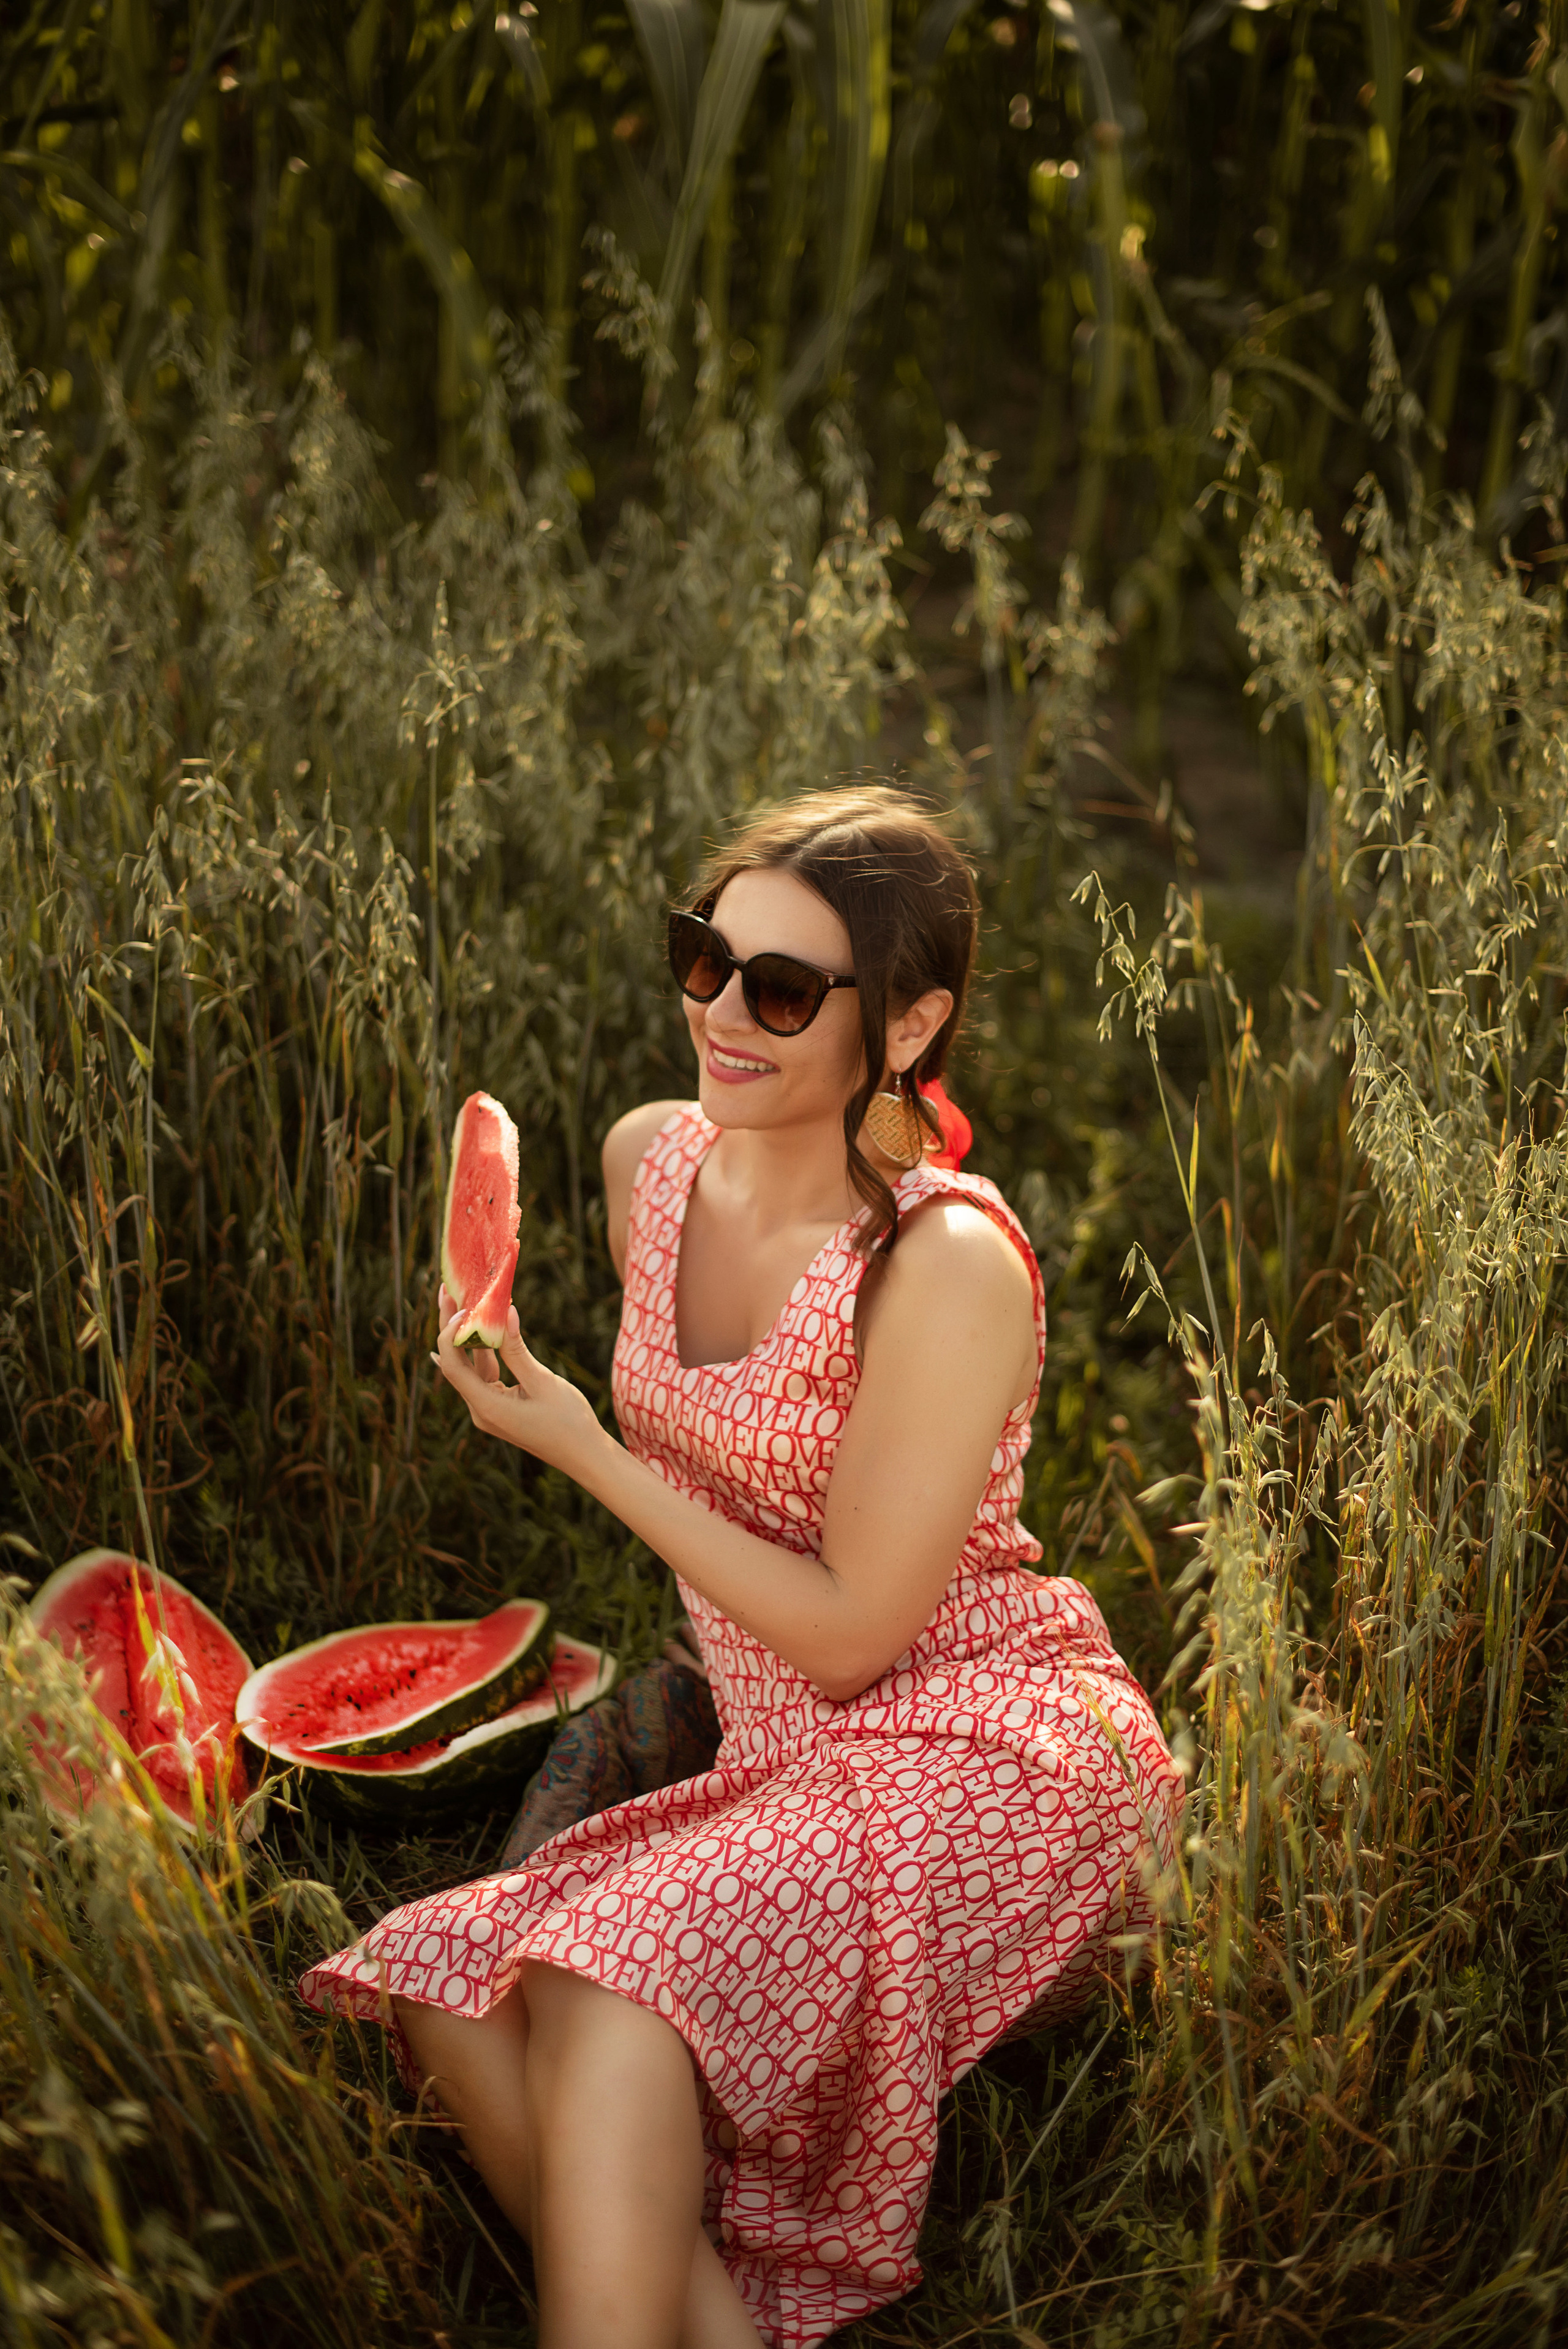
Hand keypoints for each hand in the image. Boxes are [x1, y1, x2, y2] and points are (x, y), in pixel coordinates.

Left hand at [430, 1290, 603, 1477]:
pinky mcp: (498, 1409)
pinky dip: (481, 1354)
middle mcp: (480, 1411)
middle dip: (450, 1328)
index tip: (464, 1305)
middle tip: (446, 1291)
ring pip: (468, 1369)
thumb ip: (517, 1348)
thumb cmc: (569, 1422)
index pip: (452, 1366)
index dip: (451, 1332)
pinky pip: (482, 1377)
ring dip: (467, 1338)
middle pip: (454, 1364)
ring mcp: (488, 1411)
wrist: (584, 1456)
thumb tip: (503, 1311)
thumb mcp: (543, 1381)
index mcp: (486, 1407)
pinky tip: (471, 1335)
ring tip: (463, 1303)